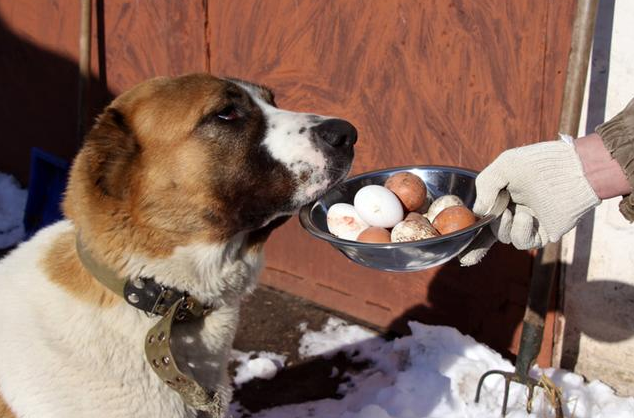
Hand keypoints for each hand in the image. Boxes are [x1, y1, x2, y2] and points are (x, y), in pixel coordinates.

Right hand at [459, 139, 599, 265]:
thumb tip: (478, 213)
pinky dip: (520, 231)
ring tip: (513, 211)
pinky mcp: (543, 233)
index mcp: (503, 196)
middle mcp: (514, 211)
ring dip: (503, 227)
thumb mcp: (503, 166)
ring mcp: (529, 223)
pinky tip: (526, 217)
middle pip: (491, 230)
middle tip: (498, 211)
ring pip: (504, 238)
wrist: (572, 170)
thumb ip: (485, 186)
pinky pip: (523, 242)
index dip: (471, 233)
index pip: (484, 218)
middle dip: (489, 224)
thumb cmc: (539, 163)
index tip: (458, 248)